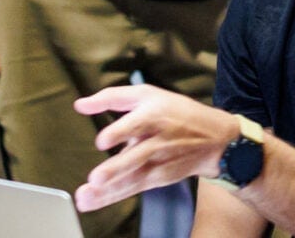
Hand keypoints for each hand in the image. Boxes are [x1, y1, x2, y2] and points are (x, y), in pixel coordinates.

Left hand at [72, 85, 239, 211]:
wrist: (215, 139)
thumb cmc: (176, 112)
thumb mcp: (147, 94)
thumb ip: (111, 98)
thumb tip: (79, 105)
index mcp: (155, 115)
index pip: (137, 124)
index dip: (120, 133)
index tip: (102, 142)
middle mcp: (157, 141)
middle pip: (136, 157)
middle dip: (115, 169)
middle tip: (96, 179)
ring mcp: (159, 162)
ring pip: (133, 178)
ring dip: (108, 191)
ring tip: (86, 198)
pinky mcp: (159, 178)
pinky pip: (134, 188)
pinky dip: (114, 196)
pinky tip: (94, 201)